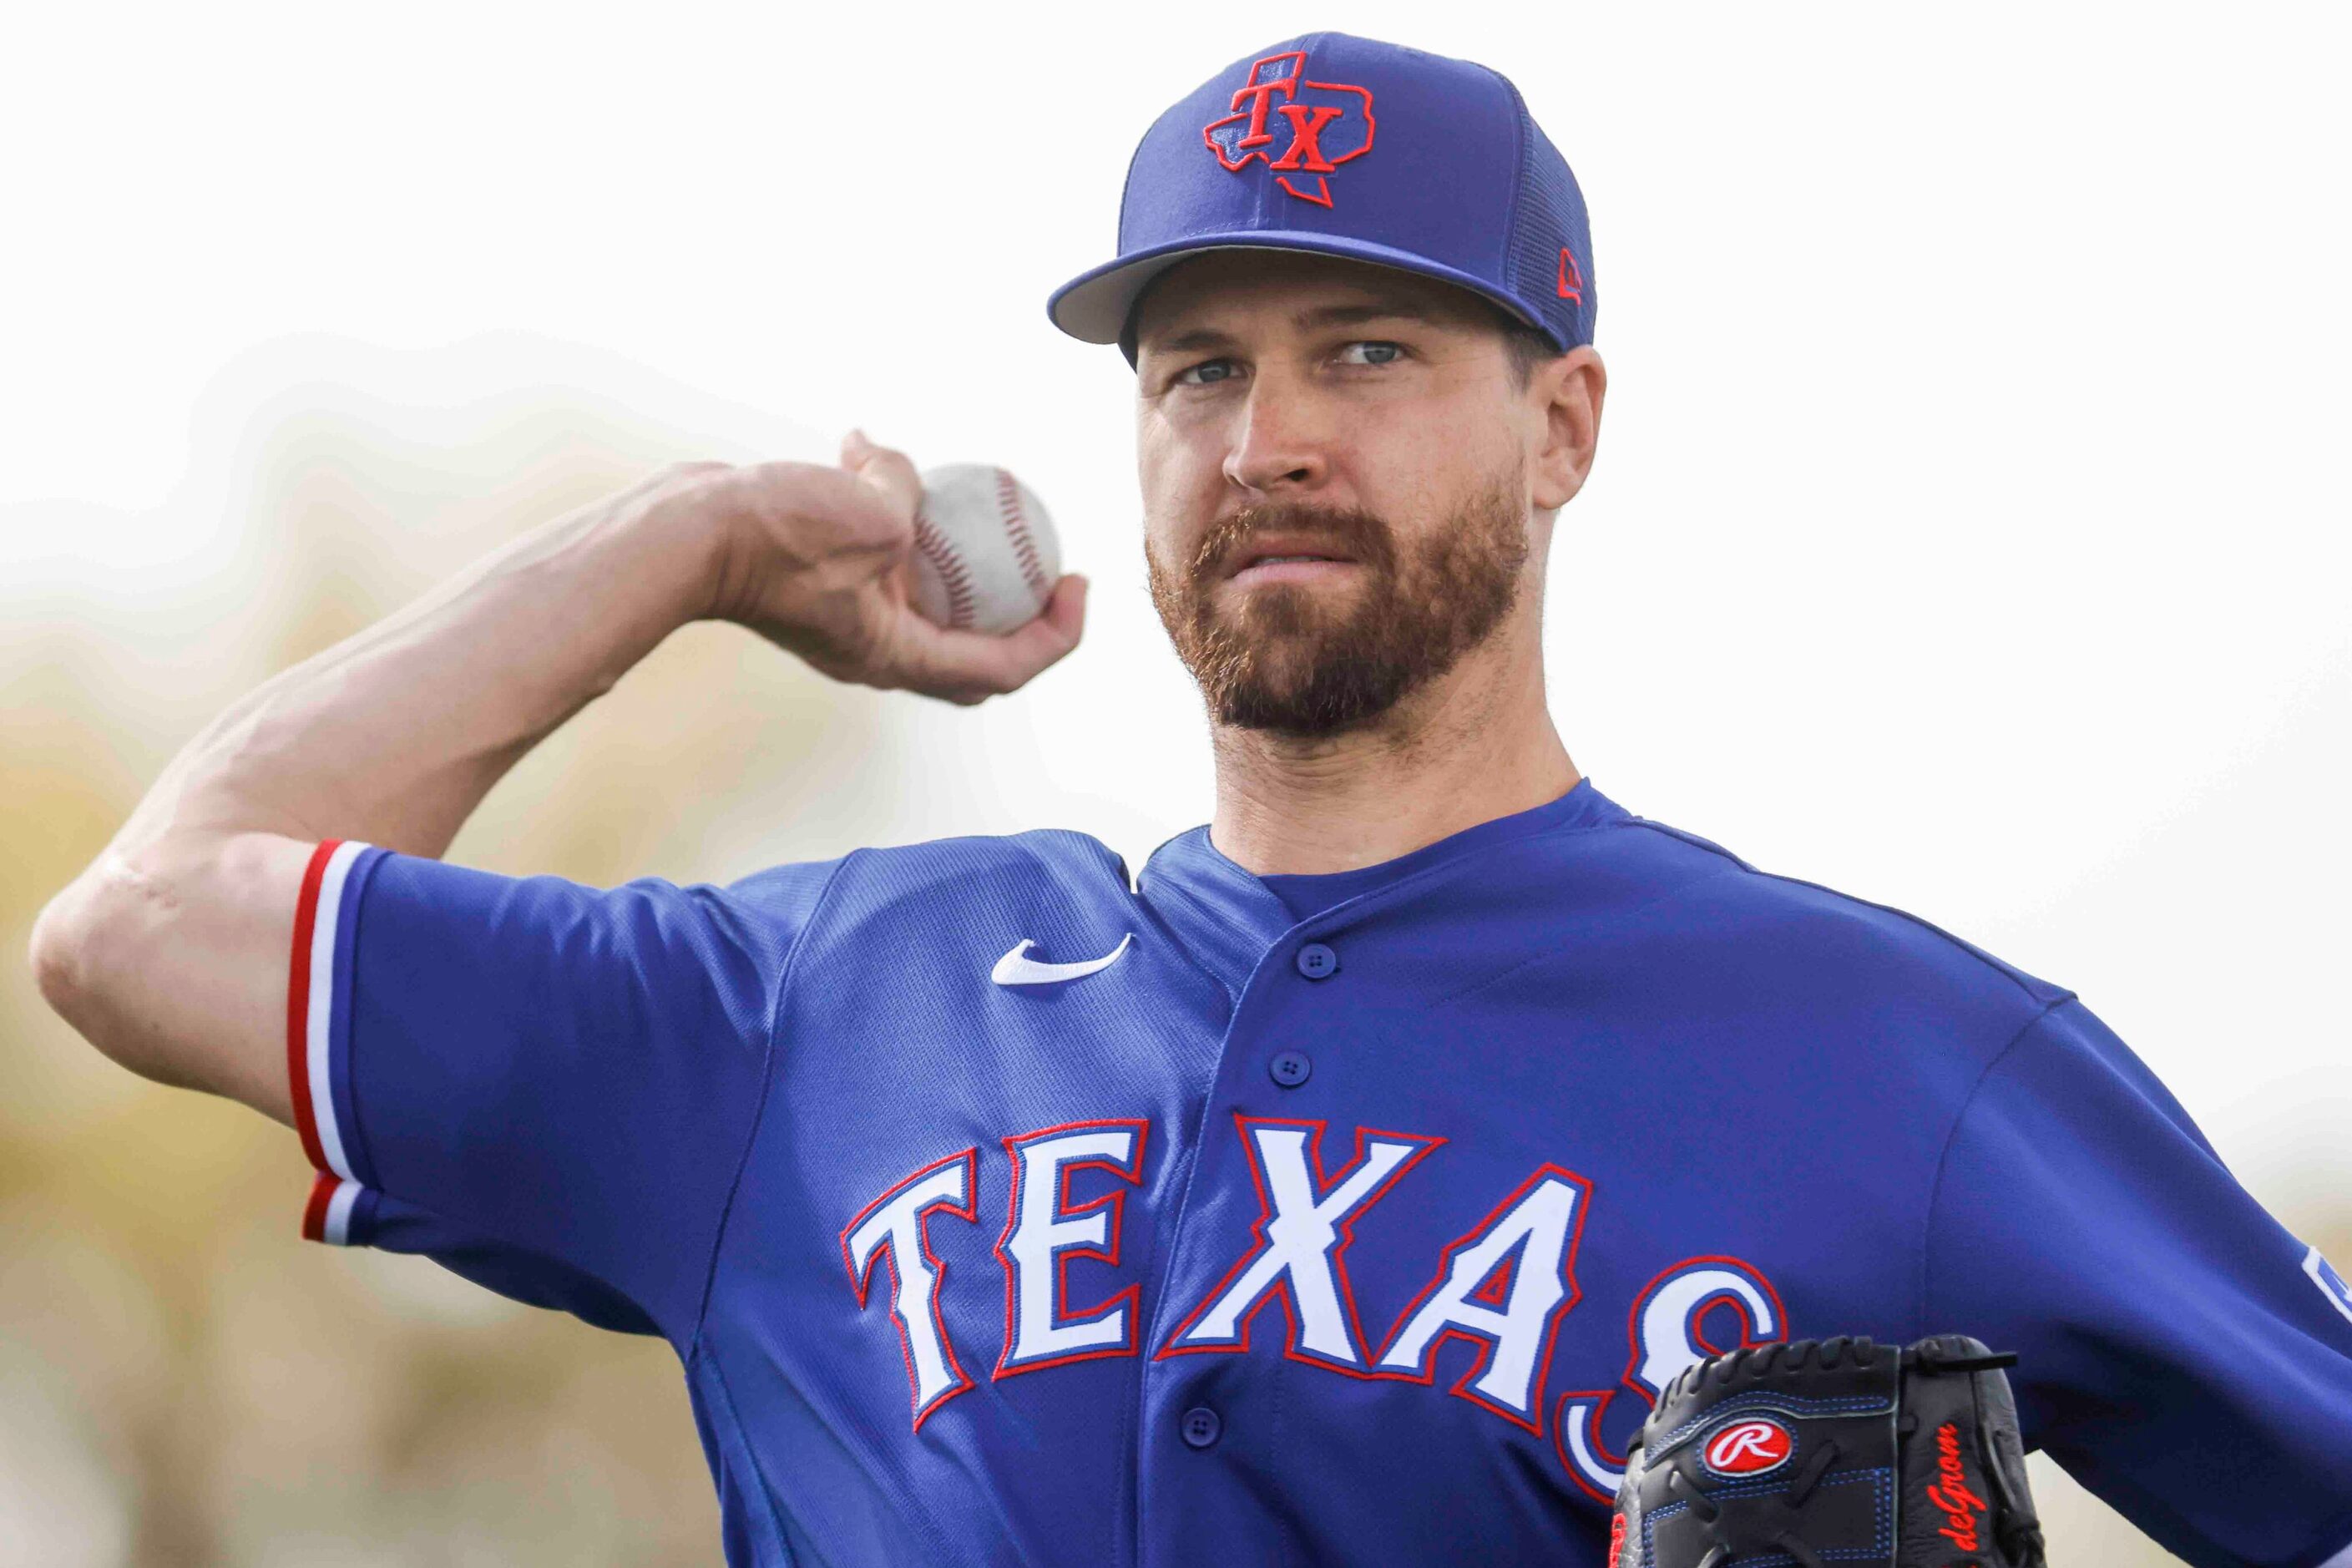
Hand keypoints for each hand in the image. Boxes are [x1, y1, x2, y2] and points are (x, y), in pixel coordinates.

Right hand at [679, 432, 1086, 703]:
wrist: (686, 535)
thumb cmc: (779, 536)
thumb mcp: (873, 511)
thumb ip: (907, 492)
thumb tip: (894, 466)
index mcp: (897, 655)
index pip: (1003, 667)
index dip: (1056, 636)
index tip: (1078, 583)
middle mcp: (874, 649)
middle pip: (971, 654)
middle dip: (1020, 620)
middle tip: (1051, 570)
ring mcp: (843, 619)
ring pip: (922, 602)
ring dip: (956, 563)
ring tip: (982, 510)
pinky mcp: (815, 582)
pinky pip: (876, 557)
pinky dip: (896, 518)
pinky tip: (884, 461)